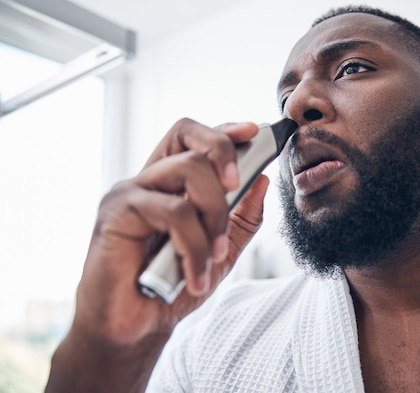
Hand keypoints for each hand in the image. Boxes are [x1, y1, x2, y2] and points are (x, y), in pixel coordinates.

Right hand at [46, 119, 268, 391]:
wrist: (135, 328)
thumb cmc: (173, 287)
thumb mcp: (221, 250)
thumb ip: (242, 218)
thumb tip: (262, 181)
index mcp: (170, 184)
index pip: (192, 138)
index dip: (223, 130)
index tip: (254, 132)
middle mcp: (148, 180)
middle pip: (188, 136)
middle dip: (224, 155)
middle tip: (237, 185)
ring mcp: (130, 193)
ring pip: (188, 170)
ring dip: (215, 215)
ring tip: (215, 256)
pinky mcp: (117, 212)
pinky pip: (173, 211)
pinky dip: (195, 246)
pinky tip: (193, 276)